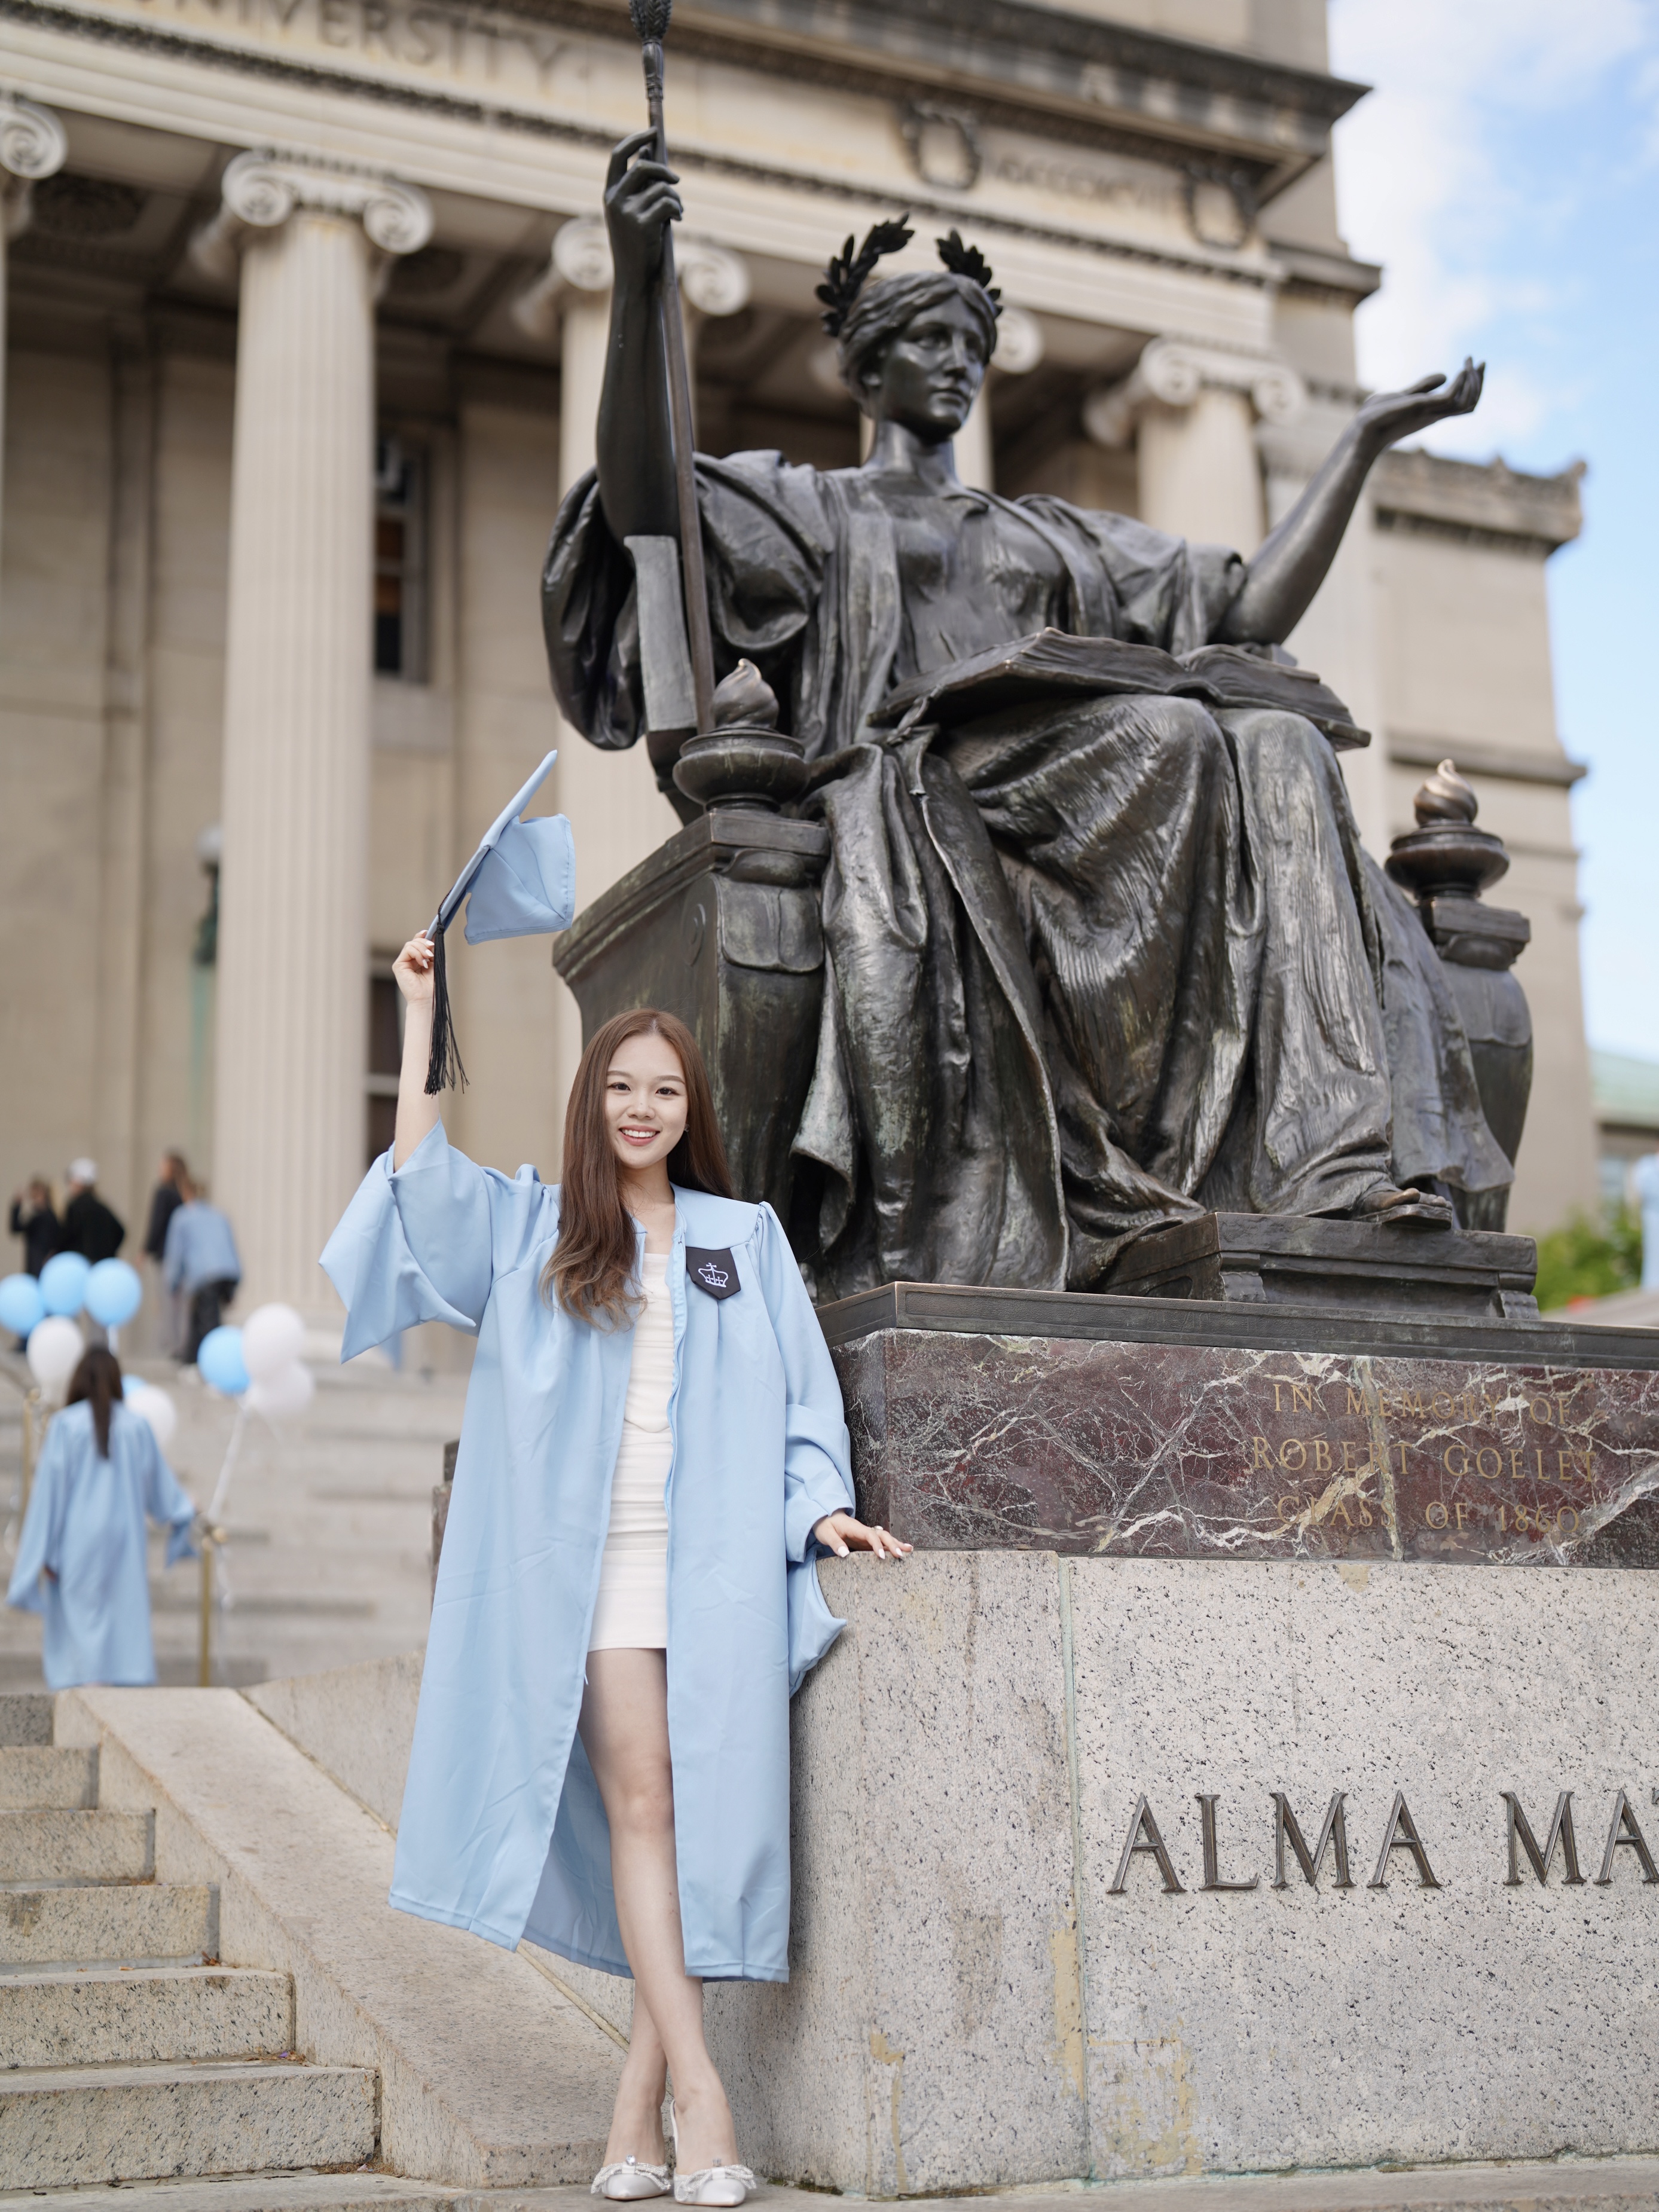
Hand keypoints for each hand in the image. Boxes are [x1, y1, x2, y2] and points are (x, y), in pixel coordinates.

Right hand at [393, 932, 435, 1007]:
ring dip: (422, 948)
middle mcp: (409, 960)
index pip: (417, 943)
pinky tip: (423, 962)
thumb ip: (433, 950)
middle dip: (425, 942)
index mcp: (417, 960)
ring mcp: (403, 962)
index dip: (422, 936)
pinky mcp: (398, 965)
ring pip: (411, 944)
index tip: (429, 932)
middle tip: (432, 950)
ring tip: (429, 958)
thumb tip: (431, 936)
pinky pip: (407, 949)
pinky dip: (417, 953)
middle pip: (414, 941)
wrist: (427, 998)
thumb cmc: (433, 985)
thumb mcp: (436, 963)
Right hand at [603, 129, 682, 291]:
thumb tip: (649, 154)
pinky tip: (678, 219)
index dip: (636, 139)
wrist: (634, 276)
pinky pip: (668, 203)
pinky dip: (678, 209)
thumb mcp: (633, 211)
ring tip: (678, 211)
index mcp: (609, 194)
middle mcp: (614, 200)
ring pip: (661, 188)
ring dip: (676, 197)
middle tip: (677, 180)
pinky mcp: (642, 225)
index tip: (653, 132)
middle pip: (642, 166)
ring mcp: (627, 212)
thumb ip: (639, 186)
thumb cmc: (636, 243)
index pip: (618, 155)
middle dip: (664, 170)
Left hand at [812, 1511, 911, 1561]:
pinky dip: (891, 1545)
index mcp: (855, 1528)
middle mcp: (864, 1530)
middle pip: (882, 1535)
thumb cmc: (825, 1526)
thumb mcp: (826, 1534)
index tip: (881, 1557)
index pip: (870, 1535)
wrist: (825, 1517)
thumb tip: (844, 1554)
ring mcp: (866, 1534)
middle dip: (893, 1544)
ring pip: (885, 1537)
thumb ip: (835, 1543)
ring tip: (909, 1550)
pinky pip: (881, 1542)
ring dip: (896, 1543)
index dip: (877, 1545)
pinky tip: (900, 1549)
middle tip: (901, 1556)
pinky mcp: (866, 1540)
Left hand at [1355, 359, 1483, 452]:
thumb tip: (1444, 376)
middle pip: (1470, 403)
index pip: (1464, 402)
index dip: (1476, 385)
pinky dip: (1459, 384)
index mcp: (1432, 411)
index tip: (1476, 364)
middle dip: (1480, 382)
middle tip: (1479, 361)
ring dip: (1473, 381)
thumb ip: (1423, 387)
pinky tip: (1459, 370)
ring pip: (1466, 402)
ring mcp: (1429, 413)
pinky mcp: (1421, 409)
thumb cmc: (1377, 416)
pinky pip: (1450, 398)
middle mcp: (1435, 414)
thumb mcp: (1404, 396)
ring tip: (1468, 363)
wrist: (1361, 431)